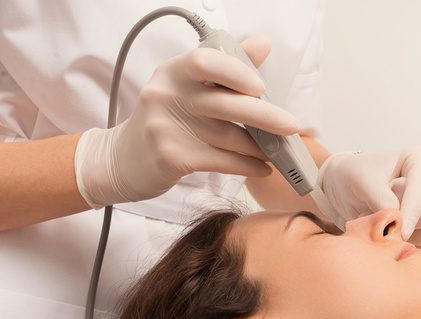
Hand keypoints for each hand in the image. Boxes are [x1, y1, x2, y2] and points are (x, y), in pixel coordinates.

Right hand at [74, 35, 299, 207]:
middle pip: (226, 105)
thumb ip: (225, 66)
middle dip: (266, 117)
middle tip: (293, 125)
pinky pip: (221, 161)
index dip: (237, 73)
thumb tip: (263, 43)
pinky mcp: (171, 157)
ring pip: (228, 137)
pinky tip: (261, 167)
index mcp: (174, 72)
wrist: (122, 160)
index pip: (205, 61)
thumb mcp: (186, 87)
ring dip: (260, 147)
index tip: (261, 87)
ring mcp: (166, 128)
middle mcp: (167, 96)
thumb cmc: (165, 120)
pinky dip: (247, 165)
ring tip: (278, 151)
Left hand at [318, 146, 420, 249]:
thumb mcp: (361, 181)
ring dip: (399, 235)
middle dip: (400, 224)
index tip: (399, 233)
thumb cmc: (356, 175)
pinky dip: (402, 244)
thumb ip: (379, 197)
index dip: (410, 214)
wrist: (348, 185)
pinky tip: (387, 231)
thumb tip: (397, 218)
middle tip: (372, 218)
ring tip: (378, 220)